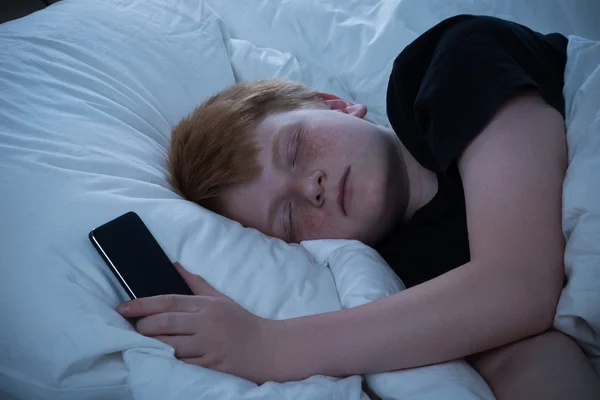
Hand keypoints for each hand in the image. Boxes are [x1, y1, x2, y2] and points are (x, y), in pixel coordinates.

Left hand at [117, 262, 286, 382]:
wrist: (268, 347)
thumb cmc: (241, 322)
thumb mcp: (220, 298)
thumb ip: (196, 283)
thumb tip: (174, 266)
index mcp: (207, 305)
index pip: (169, 301)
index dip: (142, 304)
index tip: (123, 307)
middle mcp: (207, 323)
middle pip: (165, 323)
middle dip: (143, 326)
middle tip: (133, 328)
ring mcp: (209, 345)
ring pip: (170, 345)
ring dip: (152, 345)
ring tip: (141, 343)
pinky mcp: (212, 365)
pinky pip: (183, 365)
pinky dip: (169, 362)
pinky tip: (160, 360)